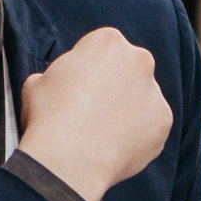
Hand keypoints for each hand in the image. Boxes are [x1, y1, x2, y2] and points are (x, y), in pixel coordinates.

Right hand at [17, 27, 174, 200]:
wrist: (68, 159)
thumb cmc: (49, 116)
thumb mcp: (37, 82)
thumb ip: (59, 74)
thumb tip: (62, 84)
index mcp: (108, 41)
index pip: (102, 49)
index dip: (88, 69)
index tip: (79, 87)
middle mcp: (139, 60)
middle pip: (128, 69)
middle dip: (115, 85)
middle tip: (93, 109)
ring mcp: (155, 92)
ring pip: (142, 98)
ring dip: (128, 110)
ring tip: (102, 133)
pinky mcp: (163, 122)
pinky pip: (151, 126)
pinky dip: (137, 135)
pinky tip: (114, 146)